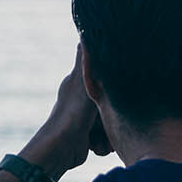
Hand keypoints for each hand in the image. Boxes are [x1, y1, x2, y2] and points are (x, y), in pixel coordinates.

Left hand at [19, 44, 105, 180]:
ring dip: (109, 133)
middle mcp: (81, 101)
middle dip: (114, 116)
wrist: (60, 149)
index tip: (121, 94)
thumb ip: (86, 60)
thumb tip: (85, 32)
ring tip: (101, 137)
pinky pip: (103, 140)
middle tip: (114, 122)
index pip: (102, 80)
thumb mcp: (83, 82)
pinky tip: (96, 146)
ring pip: (109, 123)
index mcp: (79, 84)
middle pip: (109, 104)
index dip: (114, 88)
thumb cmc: (73, 113)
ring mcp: (83, 121)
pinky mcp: (86, 138)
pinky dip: (102, 144)